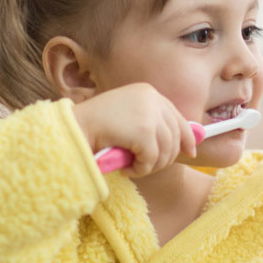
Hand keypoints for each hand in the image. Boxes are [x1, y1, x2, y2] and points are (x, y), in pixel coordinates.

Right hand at [71, 83, 196, 176]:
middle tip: (147, 166)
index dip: (186, 136)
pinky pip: (152, 160)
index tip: (190, 152)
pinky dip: (141, 169)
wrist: (72, 128)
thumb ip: (150, 123)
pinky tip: (127, 168)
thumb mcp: (127, 117)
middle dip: (165, 157)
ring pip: (166, 150)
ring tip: (133, 166)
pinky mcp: (144, 131)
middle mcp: (152, 98)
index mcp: (147, 92)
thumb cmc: (94, 127)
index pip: (177, 116)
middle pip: (175, 136)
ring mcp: (149, 114)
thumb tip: (185, 143)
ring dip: (150, 165)